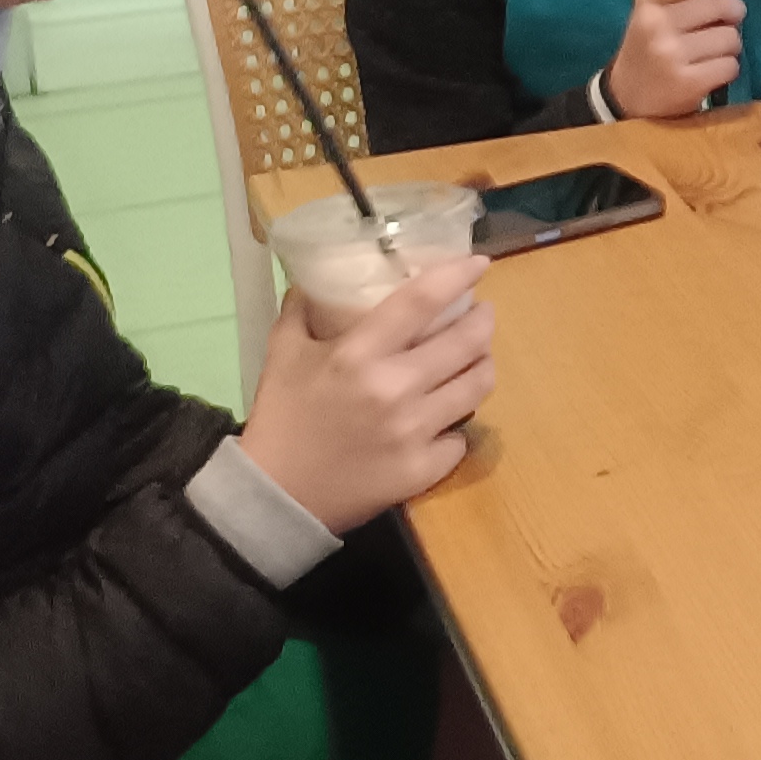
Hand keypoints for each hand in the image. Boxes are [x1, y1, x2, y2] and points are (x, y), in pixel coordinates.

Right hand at [239, 255, 499, 531]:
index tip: (479, 264)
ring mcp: (414, 432)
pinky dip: (457, 424)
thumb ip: (301, 309)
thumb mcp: (282, 353)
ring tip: (477, 358)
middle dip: (483, 321)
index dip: (457, 276)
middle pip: (466, 343)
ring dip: (482, 366)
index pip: (422, 301)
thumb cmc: (281, 418)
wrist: (276, 495)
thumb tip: (317, 277)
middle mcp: (394, 389)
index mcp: (358, 354)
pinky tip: (448, 416)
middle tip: (482, 314)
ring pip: (476, 387)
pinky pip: (461, 438)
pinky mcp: (423, 470)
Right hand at [606, 0, 743, 117]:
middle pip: (719, 4)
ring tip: (715, 50)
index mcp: (647, 2)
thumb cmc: (648, 47)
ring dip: (730, 44)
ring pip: (730, 37)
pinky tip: (713, 70)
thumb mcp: (654, 13)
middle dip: (734, 10)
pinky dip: (728, 67)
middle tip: (731, 18)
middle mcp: (656, 25)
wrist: (627, 97)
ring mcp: (672, 56)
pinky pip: (730, 65)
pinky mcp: (688, 84)